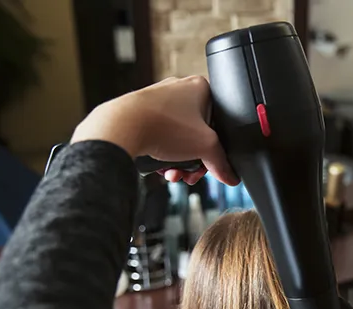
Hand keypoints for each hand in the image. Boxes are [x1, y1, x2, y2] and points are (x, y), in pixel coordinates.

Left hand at [71, 76, 237, 185]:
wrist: (122, 127)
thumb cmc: (163, 125)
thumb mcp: (205, 147)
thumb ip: (222, 163)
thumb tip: (231, 176)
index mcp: (200, 87)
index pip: (219, 121)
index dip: (216, 147)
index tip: (211, 164)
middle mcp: (178, 89)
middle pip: (198, 133)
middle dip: (194, 159)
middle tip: (191, 174)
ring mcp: (158, 100)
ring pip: (178, 138)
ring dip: (178, 161)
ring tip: (173, 174)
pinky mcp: (141, 112)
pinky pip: (160, 137)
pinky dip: (162, 155)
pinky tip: (160, 167)